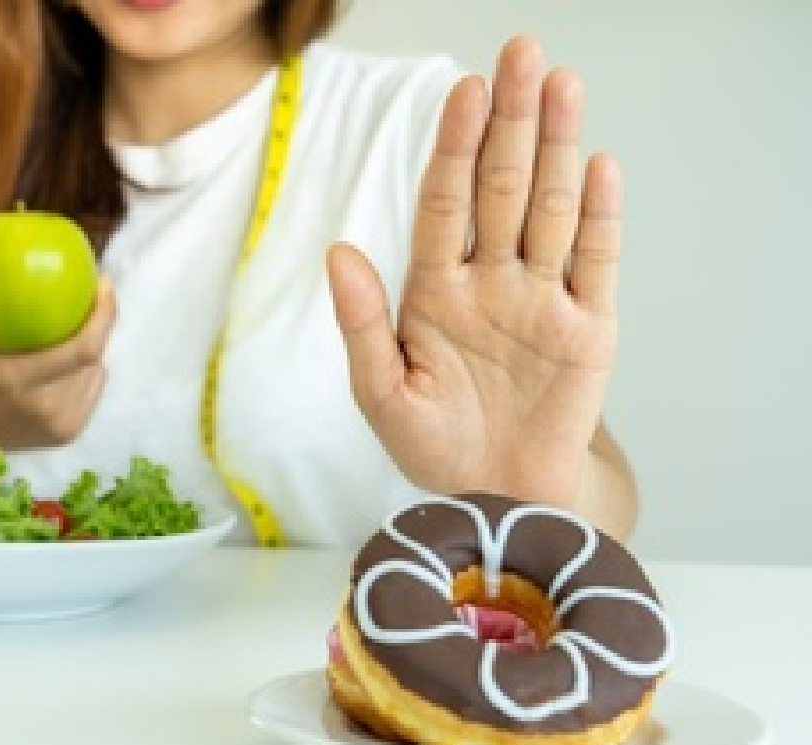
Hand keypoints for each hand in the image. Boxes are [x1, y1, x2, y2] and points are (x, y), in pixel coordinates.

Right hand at [0, 256, 114, 455]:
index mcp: (18, 383)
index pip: (82, 350)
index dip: (104, 316)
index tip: (103, 283)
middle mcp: (45, 409)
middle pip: (94, 359)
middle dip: (100, 324)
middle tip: (93, 293)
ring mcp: (58, 426)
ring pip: (95, 376)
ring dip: (94, 348)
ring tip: (84, 319)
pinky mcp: (65, 435)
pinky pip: (90, 393)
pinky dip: (88, 373)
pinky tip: (78, 351)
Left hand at [327, 37, 620, 507]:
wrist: (493, 497)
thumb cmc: (432, 445)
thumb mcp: (382, 392)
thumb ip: (363, 322)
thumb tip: (339, 251)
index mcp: (435, 290)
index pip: (445, 203)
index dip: (453, 148)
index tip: (462, 92)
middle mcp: (490, 281)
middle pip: (501, 188)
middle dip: (510, 123)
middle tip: (521, 53)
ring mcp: (541, 300)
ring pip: (550, 210)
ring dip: (557, 150)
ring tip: (561, 86)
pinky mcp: (588, 329)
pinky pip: (595, 265)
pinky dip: (600, 218)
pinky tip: (599, 166)